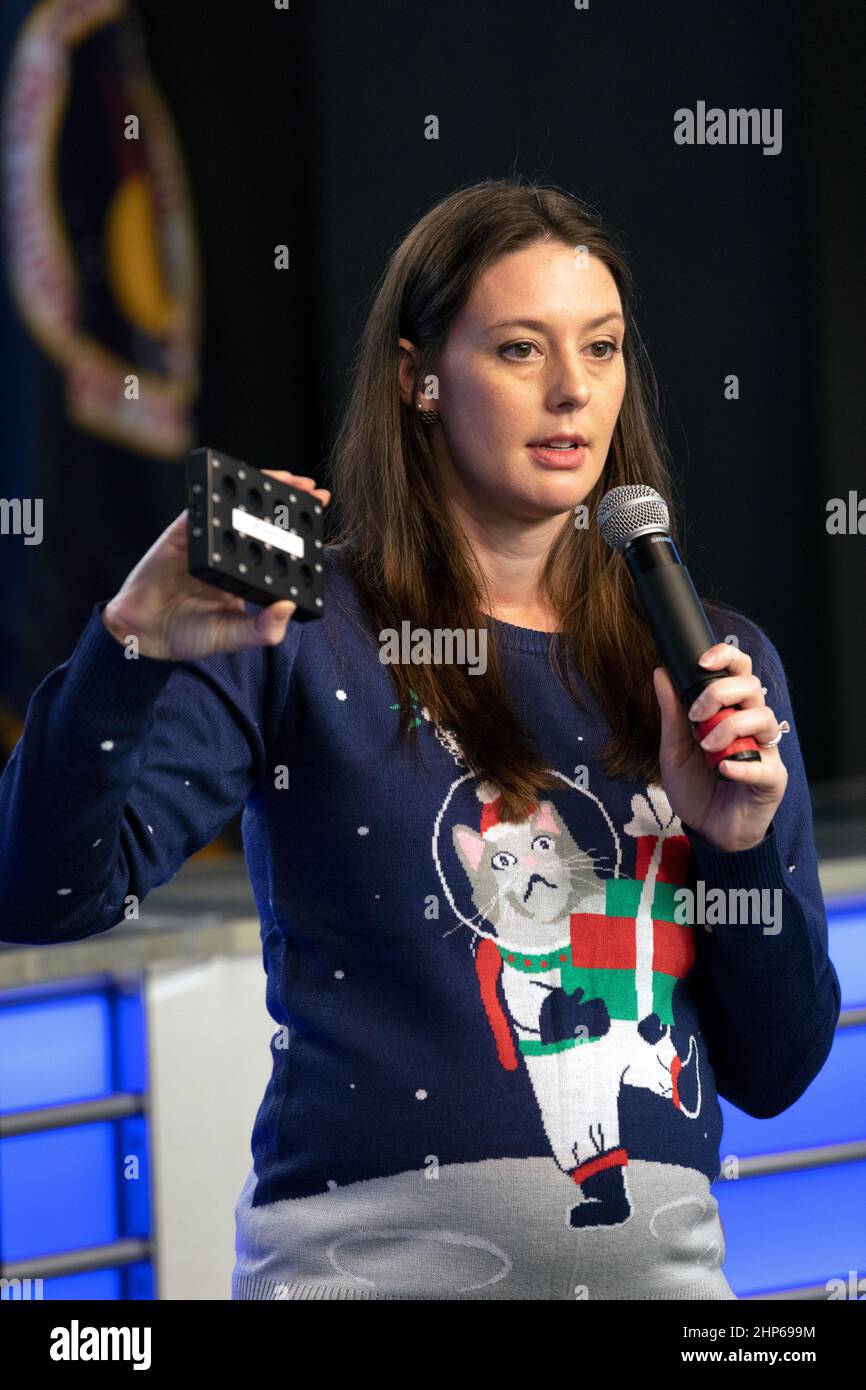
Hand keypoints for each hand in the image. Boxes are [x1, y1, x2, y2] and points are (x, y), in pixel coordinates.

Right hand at [102, 470, 330, 660]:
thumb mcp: (233, 636)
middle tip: (312, 489)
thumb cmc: (190, 635)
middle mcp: (229, 551)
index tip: (322, 512)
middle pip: (261, 519)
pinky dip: (217, 493)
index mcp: (245, 572)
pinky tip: (238, 483)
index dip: (298, 528)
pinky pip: (201, 506)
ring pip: (236, 506)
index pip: (277, 544)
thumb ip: (262, 629)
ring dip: (260, 488)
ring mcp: (206, 539)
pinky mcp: (182, 532)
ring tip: (286, 479)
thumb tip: (288, 608)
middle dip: (287, 500)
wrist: (145, 634)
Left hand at [652, 643, 787, 851]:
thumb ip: (671, 713)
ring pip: (763, 718)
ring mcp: (765, 750)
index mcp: (730, 711)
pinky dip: (741, 765)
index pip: (740, 671)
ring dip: (729, 728)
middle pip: (753, 686)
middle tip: (696, 716)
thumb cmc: (695, 786)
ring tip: (707, 748)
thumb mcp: (673, 749)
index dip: (727, 656)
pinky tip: (722, 770)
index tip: (702, 662)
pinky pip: (765, 764)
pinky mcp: (772, 779)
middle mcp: (751, 725)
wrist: (707, 830)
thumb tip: (661, 672)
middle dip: (720, 693)